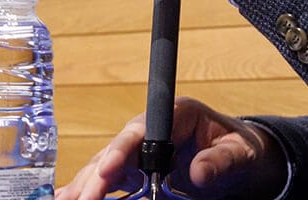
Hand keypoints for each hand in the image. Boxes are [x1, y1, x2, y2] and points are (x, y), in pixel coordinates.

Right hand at [54, 96, 287, 199]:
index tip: (107, 169)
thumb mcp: (239, 153)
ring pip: (105, 166)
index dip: (123, 148)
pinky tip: (67, 197)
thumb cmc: (239, 149)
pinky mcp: (135, 171)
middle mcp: (153, 131)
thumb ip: (221, 161)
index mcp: (178, 114)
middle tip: (81, 199)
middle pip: (117, 150)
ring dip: (84, 184)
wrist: (240, 160)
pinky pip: (108, 179)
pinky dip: (88, 188)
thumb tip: (198, 172)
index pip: (144, 129)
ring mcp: (141, 152)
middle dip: (96, 175)